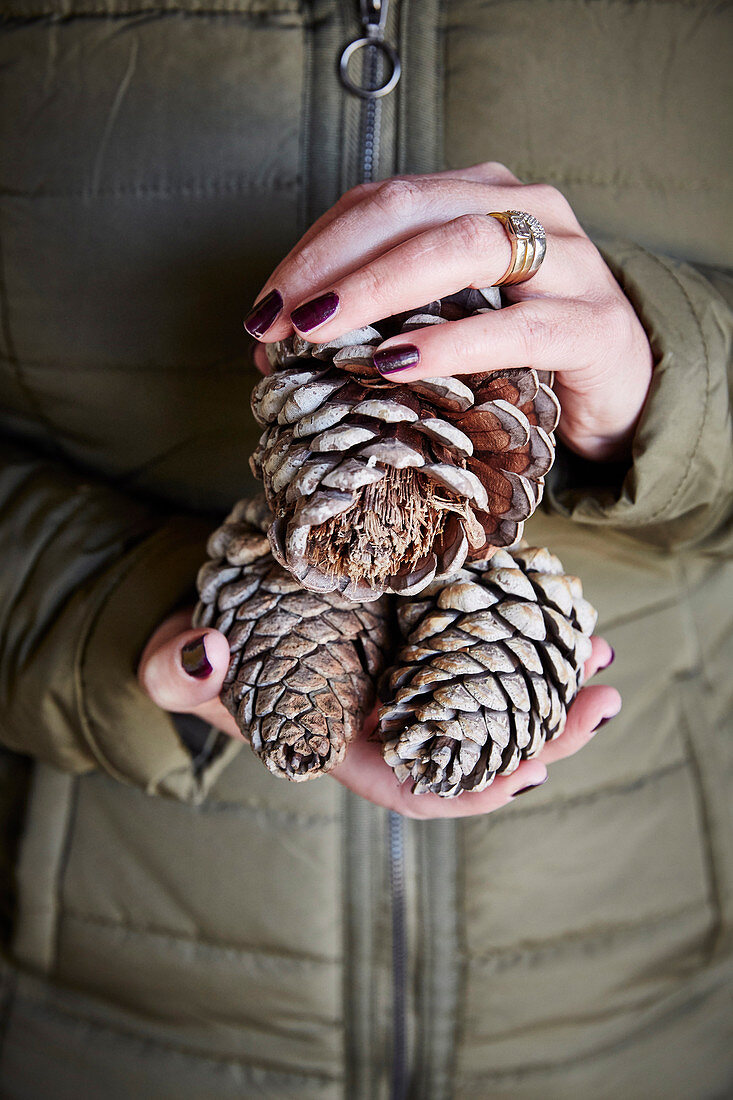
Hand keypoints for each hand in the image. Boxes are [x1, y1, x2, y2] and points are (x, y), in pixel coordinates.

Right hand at [139, 612, 619, 819]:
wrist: (212, 605)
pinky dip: (511, 619)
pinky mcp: (412, 621)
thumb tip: (205, 653)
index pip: (421, 785)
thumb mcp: (177, 661)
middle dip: (542, 729)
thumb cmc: (200, 650)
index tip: (530, 770)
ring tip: (593, 644)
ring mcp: (405, 667)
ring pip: (486, 683)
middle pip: (475, 738)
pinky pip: (472, 629)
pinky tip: (546, 594)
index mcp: (346, 744)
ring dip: (543, 670)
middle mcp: (388, 714)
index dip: (477, 785)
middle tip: (598, 698)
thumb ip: (181, 667)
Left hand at [245, 162, 652, 461]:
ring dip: (375, 289)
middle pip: (408, 211)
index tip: (262, 309)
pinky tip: (397, 362)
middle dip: (328, 265)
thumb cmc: (521, 348)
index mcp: (480, 195)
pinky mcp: (594, 325)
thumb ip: (380, 311)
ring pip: (459, 249)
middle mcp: (524, 209)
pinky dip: (449, 342)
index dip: (312, 250)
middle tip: (275, 323)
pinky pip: (515, 328)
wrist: (620, 386)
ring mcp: (567, 260)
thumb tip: (277, 346)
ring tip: (320, 332)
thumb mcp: (447, 314)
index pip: (379, 202)